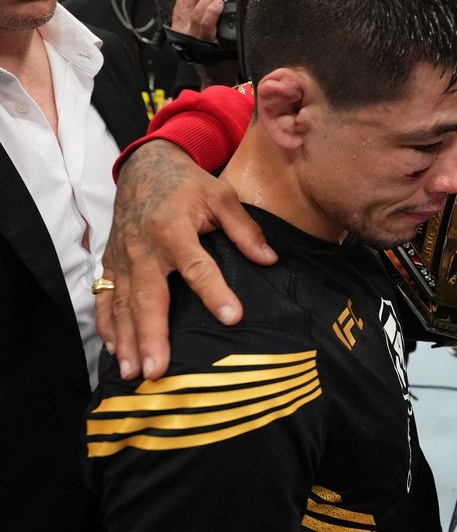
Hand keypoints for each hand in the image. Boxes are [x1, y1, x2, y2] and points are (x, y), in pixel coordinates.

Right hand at [95, 140, 276, 379]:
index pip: (197, 266)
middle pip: (148, 296)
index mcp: (173, 228)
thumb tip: (269, 259)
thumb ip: (245, 229)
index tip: (232, 318)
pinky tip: (115, 350)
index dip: (215, 292)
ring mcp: (122, 257)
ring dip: (127, 340)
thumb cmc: (188, 183)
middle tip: (157, 370)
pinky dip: (107, 325)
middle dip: (152, 335)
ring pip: (122, 304)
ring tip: (133, 373)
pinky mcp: (110, 262)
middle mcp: (143, 247)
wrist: (145, 166)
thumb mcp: (222, 195)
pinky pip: (105, 297)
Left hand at [170, 0, 239, 86]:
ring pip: (183, 6)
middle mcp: (189, 37)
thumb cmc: (224, 65)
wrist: (212, 76)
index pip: (204, 25)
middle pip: (194, 11)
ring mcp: (181, 31)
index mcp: (203, 45)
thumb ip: (235, 36)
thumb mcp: (234, 54)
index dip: (211, 12)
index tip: (221, 1)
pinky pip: (179, 7)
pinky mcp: (178, 27)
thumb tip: (242, 16)